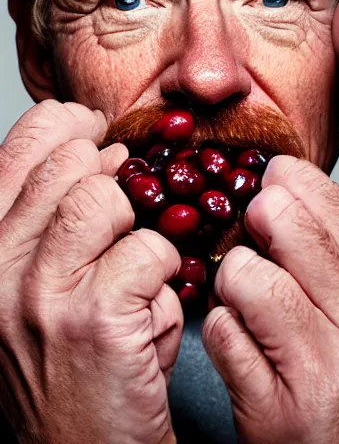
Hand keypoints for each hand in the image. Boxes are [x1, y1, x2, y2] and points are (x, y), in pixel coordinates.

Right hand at [0, 101, 182, 443]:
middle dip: (115, 179)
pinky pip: (150, 252)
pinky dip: (164, 273)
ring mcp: (41, 292)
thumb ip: (53, 215)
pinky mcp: (94, 319)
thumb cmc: (67, 360)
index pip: (25, 143)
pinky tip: (149, 305)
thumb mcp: (38, 282)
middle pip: (73, 163)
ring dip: (137, 227)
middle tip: (125, 217)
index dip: (73, 127)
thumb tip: (103, 152)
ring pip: (108, 199)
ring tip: (133, 268)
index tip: (99, 138)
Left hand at [202, 156, 338, 443]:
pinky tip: (238, 344)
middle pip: (286, 225)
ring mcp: (319, 366)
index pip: (328, 200)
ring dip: (229, 283)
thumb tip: (279, 191)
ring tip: (241, 301)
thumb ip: (329, 253)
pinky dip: (218, 331)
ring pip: (245, 277)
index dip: (285, 179)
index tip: (267, 180)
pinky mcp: (276, 408)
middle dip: (252, 217)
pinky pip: (221, 334)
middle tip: (247, 231)